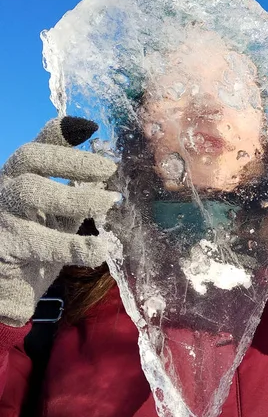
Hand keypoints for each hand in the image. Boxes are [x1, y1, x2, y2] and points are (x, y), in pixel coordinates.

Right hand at [0, 117, 118, 325]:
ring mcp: (2, 215)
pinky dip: (72, 246)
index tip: (91, 128)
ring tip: (108, 203)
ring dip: (73, 196)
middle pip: (29, 157)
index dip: (60, 132)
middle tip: (109, 169)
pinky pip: (38, 242)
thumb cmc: (35, 245)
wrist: (5, 288)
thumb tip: (109, 180)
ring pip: (29, 191)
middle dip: (71, 159)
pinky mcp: (5, 246)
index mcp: (22, 177)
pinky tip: (98, 250)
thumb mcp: (60, 216)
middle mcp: (7, 188)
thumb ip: (79, 196)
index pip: (38, 146)